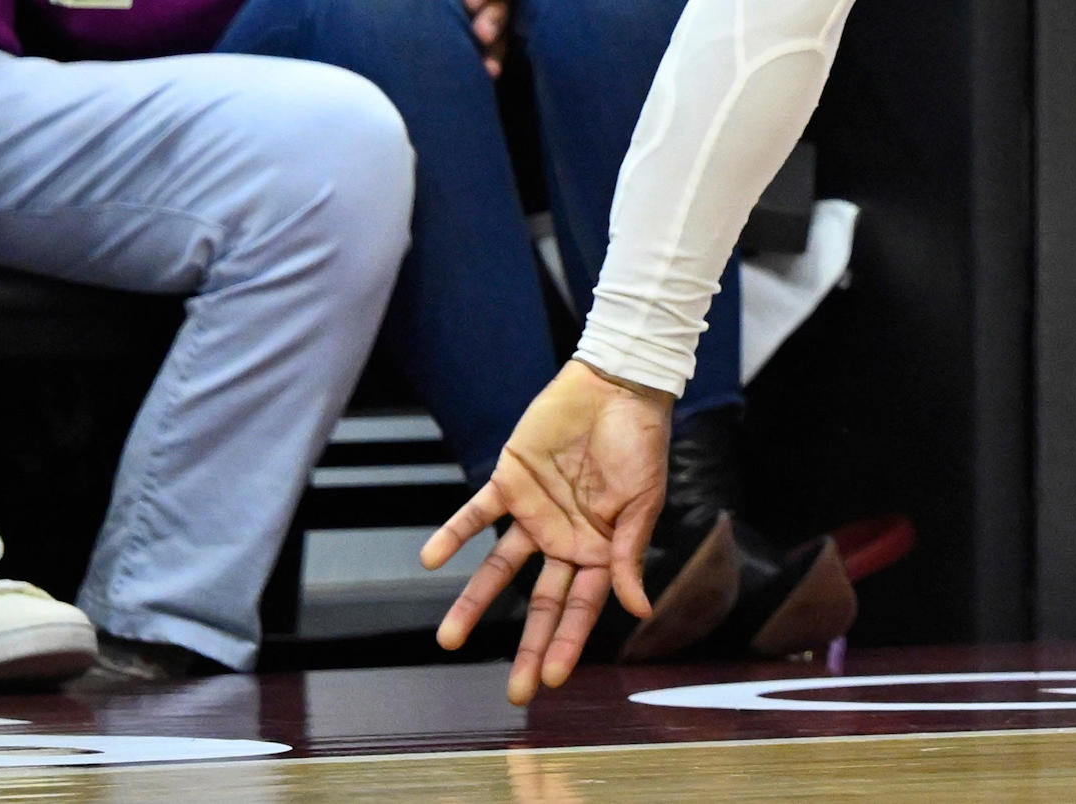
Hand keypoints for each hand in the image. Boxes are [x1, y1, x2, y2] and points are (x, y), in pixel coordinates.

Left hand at [424, 359, 672, 701]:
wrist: (617, 383)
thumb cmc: (641, 440)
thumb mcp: (644, 499)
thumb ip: (632, 553)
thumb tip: (639, 607)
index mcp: (600, 547)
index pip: (581, 606)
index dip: (566, 642)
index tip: (549, 678)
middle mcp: (564, 538)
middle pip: (540, 602)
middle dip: (526, 646)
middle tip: (514, 692)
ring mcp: (534, 513)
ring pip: (499, 569)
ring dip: (474, 602)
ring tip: (448, 639)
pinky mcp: (510, 481)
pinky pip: (476, 514)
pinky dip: (453, 535)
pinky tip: (431, 559)